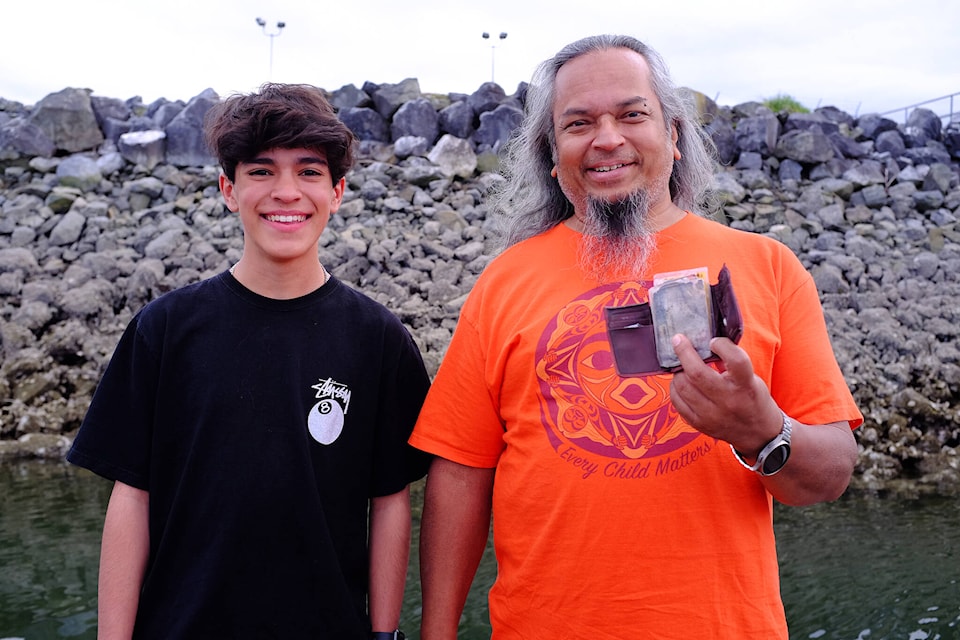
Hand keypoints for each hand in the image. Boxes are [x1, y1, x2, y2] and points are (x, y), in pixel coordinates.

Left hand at [669, 334, 782, 456]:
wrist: (759, 434)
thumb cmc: (752, 399)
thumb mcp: (750, 378)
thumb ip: (730, 362)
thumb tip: (704, 342)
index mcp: (746, 385)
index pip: (736, 360)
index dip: (722, 345)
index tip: (713, 340)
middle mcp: (729, 400)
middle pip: (697, 373)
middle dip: (684, 352)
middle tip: (678, 340)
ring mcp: (712, 415)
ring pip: (683, 386)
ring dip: (678, 371)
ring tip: (681, 365)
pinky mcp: (700, 424)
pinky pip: (678, 402)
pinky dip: (676, 388)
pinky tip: (681, 382)